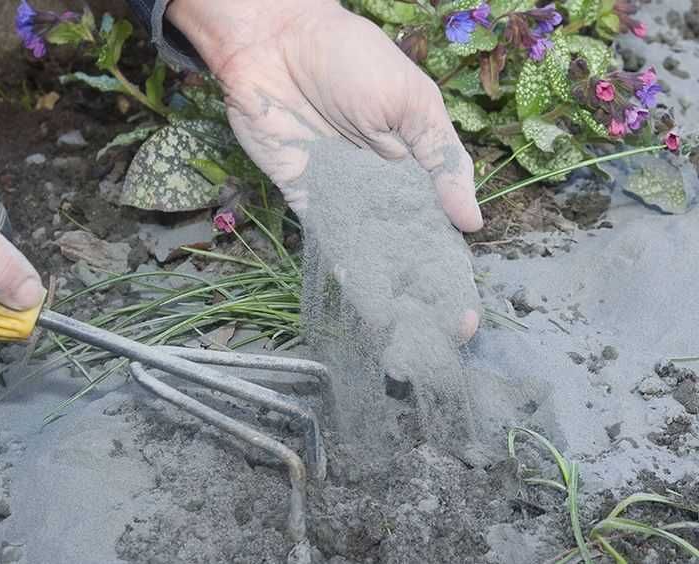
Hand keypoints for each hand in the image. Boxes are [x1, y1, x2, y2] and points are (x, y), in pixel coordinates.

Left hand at [168, 0, 481, 337]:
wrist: (277, 43)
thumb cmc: (352, 59)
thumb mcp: (413, 103)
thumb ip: (441, 161)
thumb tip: (471, 220)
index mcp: (419, 165)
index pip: (442, 229)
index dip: (454, 270)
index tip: (466, 312)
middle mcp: (385, 189)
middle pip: (410, 253)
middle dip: (426, 296)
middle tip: (442, 339)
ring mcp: (348, 198)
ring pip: (374, 256)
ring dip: (391, 296)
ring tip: (406, 338)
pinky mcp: (309, 201)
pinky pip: (331, 243)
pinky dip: (347, 274)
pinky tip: (365, 306)